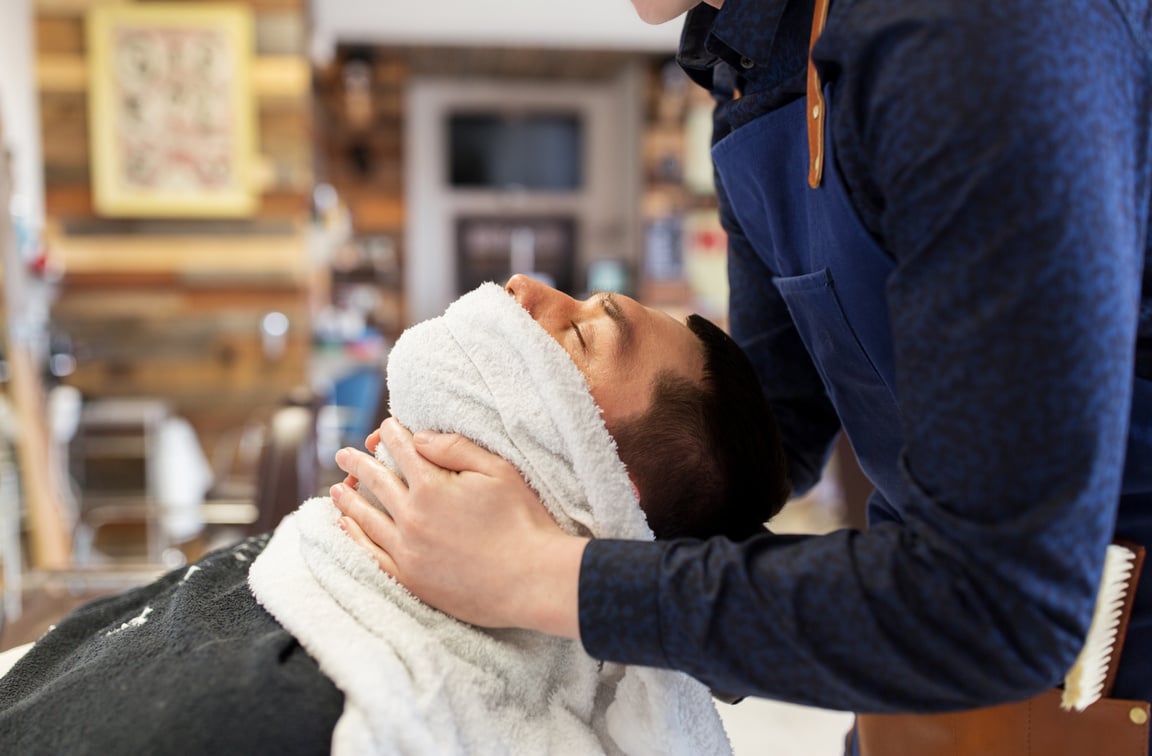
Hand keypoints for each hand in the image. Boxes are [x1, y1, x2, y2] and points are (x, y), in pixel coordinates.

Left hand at [331, 418, 586, 636]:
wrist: (532, 580)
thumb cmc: (522, 521)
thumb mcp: (499, 470)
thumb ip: (455, 448)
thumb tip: (418, 437)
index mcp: (431, 486)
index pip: (401, 450)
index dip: (391, 434)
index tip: (384, 428)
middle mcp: (411, 516)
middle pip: (376, 481)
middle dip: (358, 463)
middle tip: (343, 455)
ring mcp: (407, 550)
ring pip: (365, 518)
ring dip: (348, 500)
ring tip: (336, 489)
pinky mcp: (411, 578)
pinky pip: (371, 554)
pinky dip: (355, 538)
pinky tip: (347, 529)